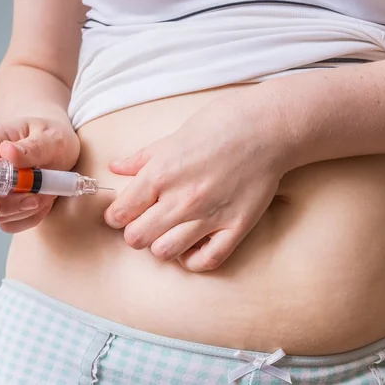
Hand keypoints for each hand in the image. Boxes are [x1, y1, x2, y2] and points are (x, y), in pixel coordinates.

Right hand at [0, 117, 79, 232]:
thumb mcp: (52, 138)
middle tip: (34, 199)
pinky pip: (11, 224)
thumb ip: (32, 147)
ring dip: (24, 211)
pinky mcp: (7, 206)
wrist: (65, 150)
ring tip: (48, 193)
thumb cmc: (54, 138)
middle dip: (3, 207)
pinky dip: (31, 217)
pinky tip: (45, 201)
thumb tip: (8, 151)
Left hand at [104, 88, 288, 270]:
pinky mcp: (236, 227)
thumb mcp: (174, 136)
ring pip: (165, 253)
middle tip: (144, 223)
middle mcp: (181, 199)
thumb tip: (116, 167)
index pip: (120, 213)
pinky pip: (207, 261)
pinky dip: (194, 259)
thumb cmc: (222, 123)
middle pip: (137, 238)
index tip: (122, 213)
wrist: (269, 126)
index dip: (116, 216)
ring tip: (169, 233)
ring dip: (161, 245)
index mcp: (161, 174)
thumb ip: (143, 157)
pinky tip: (193, 245)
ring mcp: (209, 216)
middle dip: (135, 233)